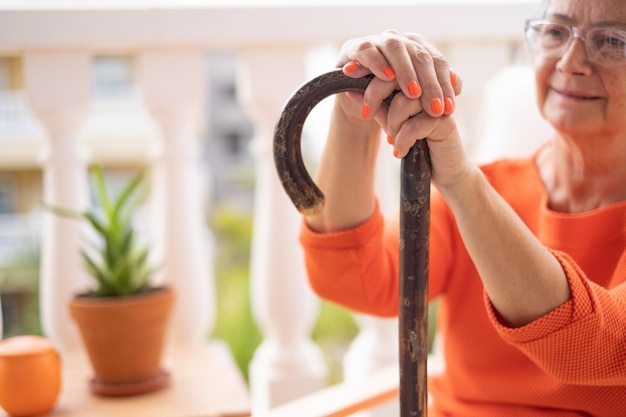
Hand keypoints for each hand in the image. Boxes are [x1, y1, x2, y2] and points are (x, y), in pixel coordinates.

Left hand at [335, 30, 468, 187]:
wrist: (443, 172)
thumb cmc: (417, 145)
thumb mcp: (394, 124)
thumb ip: (379, 107)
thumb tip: (351, 91)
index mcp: (418, 83)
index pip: (392, 69)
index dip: (371, 78)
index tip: (351, 90)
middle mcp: (429, 89)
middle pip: (397, 79)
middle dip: (376, 95)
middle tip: (366, 115)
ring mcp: (438, 103)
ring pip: (404, 102)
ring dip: (392, 124)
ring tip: (392, 140)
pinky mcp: (445, 122)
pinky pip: (413, 126)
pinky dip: (402, 141)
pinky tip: (400, 151)